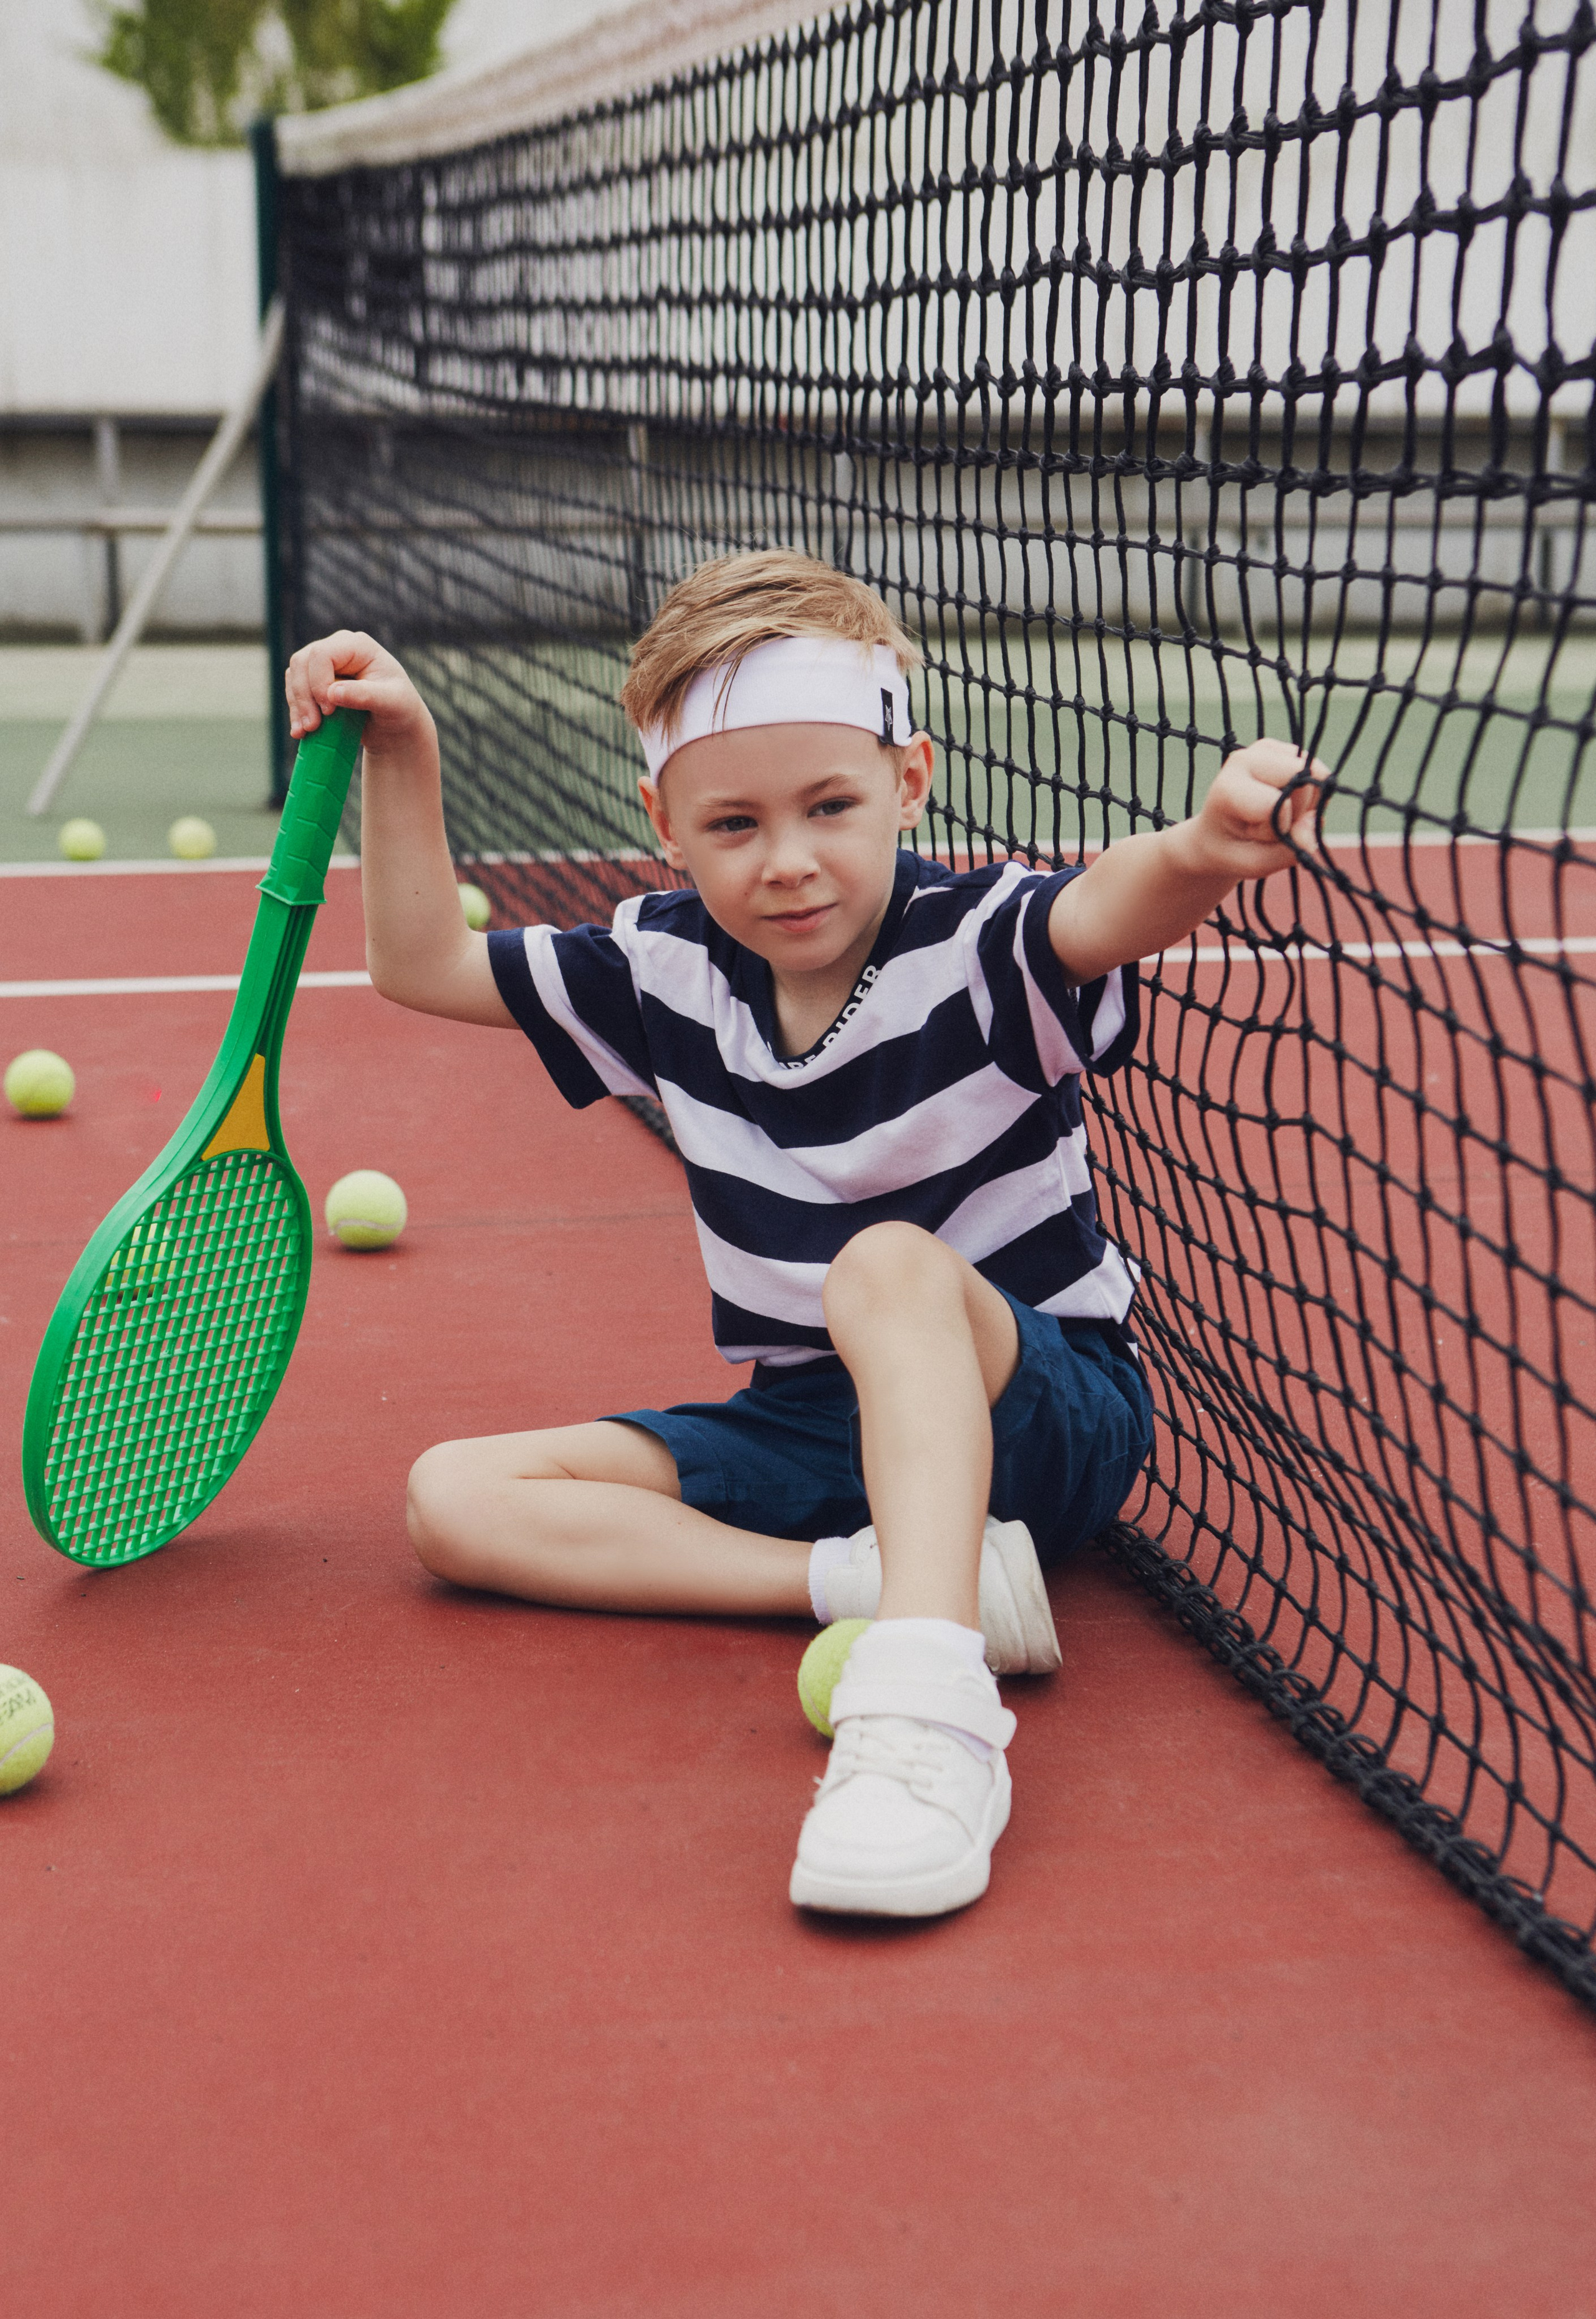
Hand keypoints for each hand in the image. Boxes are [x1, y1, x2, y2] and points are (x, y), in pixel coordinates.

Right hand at [285, 630, 431, 757]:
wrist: (393, 724)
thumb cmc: (399, 708)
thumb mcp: (392, 702)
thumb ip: (365, 695)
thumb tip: (333, 693)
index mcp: (357, 646)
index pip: (322, 654)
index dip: (319, 682)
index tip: (329, 711)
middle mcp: (337, 648)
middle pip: (302, 663)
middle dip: (304, 696)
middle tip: (313, 726)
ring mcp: (323, 664)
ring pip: (294, 676)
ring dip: (297, 706)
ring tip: (305, 732)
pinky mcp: (314, 681)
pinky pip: (294, 691)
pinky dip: (296, 711)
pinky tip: (300, 732)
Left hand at [1180, 739, 1327, 882]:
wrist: (1216, 833)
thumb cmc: (1231, 849)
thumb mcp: (1252, 864)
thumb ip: (1287, 851)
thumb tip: (1316, 823)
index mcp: (1229, 787)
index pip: (1278, 805)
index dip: (1280, 829)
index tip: (1256, 835)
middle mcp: (1245, 759)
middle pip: (1303, 781)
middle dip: (1298, 812)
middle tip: (1271, 825)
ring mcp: (1265, 749)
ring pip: (1315, 774)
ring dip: (1305, 804)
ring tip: (1276, 814)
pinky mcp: (1282, 749)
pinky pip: (1317, 772)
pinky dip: (1309, 794)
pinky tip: (1286, 802)